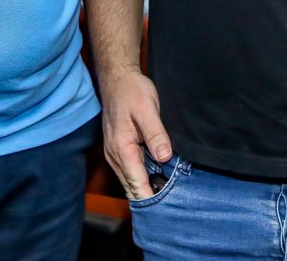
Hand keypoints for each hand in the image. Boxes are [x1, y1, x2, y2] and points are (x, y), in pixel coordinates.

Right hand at [99, 69, 170, 199]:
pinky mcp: (118, 148)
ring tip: (167, 193)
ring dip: (145, 187)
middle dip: (149, 196)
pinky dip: (141, 177)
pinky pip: (129, 170)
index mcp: (121, 148)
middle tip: (171, 203)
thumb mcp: (148, 109)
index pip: (136, 183)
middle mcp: (115, 155)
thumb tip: (164, 156)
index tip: (166, 207)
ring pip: (130, 180)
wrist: (117, 78)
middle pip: (131, 187)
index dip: (151, 197)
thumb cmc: (131, 91)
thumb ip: (156, 134)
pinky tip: (156, 176)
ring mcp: (115, 153)